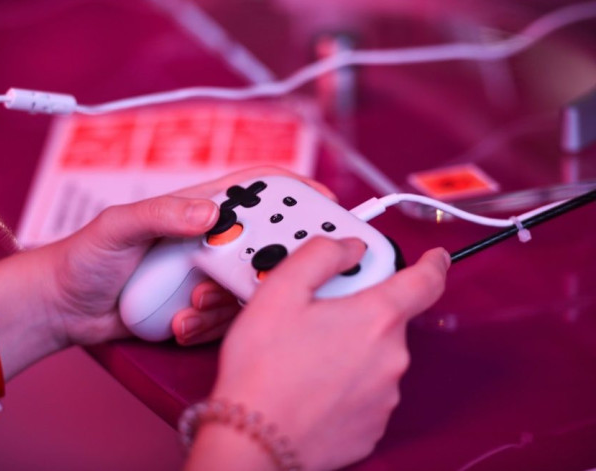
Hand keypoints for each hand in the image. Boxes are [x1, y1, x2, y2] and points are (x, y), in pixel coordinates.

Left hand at [41, 166, 336, 346]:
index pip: (255, 188)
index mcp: (196, 207)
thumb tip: (210, 212)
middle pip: (264, 242)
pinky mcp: (199, 307)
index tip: (326, 204)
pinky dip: (208, 324)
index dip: (294, 190)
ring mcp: (206, 275)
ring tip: (191, 307)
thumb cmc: (85, 255)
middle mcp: (209, 239)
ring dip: (227, 302)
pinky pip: (225, 318)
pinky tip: (179, 325)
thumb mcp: (117, 227)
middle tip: (267, 280)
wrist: (64, 308)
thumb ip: (161, 214)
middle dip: (272, 262)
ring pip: (248, 287)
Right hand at [200, 238, 449, 469]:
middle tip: (316, 316)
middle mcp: (391, 359)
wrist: (253, 440)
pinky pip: (367, 392)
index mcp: (376, 319)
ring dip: (352, 348)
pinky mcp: (371, 427)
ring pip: (376, 357)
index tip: (436, 258)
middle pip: (388, 319)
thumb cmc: (263, 370)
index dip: (433, 263)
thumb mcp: (279, 291)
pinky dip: (347, 383)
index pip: (425, 281)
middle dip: (359, 311)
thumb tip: (348, 247)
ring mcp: (384, 397)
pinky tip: (312, 385)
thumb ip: (321, 255)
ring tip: (305, 356)